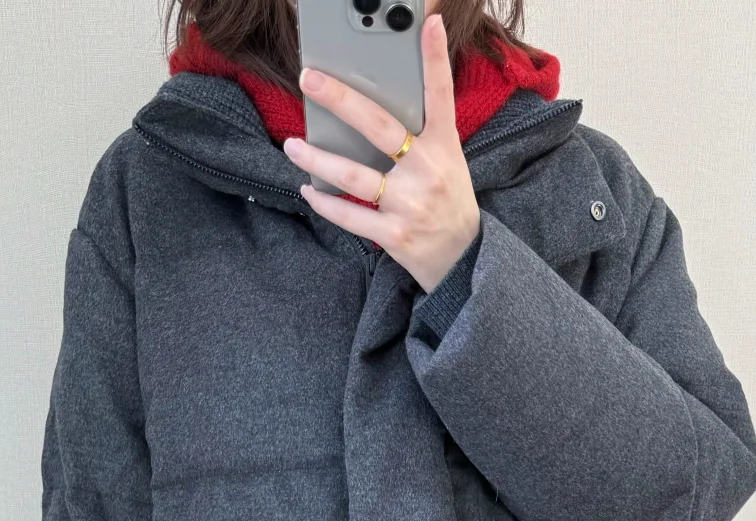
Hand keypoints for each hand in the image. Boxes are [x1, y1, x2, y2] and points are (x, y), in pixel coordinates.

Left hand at [284, 4, 479, 293]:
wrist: (463, 262)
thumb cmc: (448, 204)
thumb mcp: (447, 163)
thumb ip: (419, 137)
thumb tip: (370, 113)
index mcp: (443, 147)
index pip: (440, 95)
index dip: (435, 59)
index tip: (427, 24)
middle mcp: (427, 171)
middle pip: (378, 127)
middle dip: (340, 99)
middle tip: (309, 79)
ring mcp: (409, 204)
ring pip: (353, 174)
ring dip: (316, 158)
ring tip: (292, 145)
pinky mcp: (394, 234)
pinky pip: (350, 215)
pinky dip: (325, 202)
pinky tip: (307, 189)